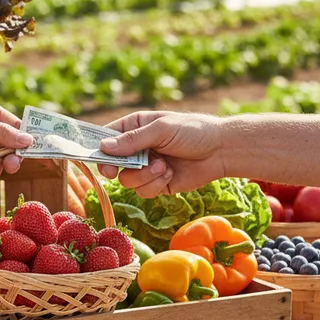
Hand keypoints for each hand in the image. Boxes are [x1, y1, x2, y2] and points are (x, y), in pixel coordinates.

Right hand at [98, 110, 225, 196]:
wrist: (221, 151)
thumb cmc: (192, 131)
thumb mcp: (161, 130)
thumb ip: (132, 140)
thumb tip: (103, 147)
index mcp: (134, 128)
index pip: (106, 138)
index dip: (99, 149)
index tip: (98, 158)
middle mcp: (137, 149)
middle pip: (111, 163)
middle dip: (116, 168)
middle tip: (114, 172)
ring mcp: (145, 168)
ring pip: (127, 180)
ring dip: (143, 176)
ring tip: (163, 166)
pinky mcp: (156, 184)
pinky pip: (143, 192)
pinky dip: (155, 184)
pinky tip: (169, 174)